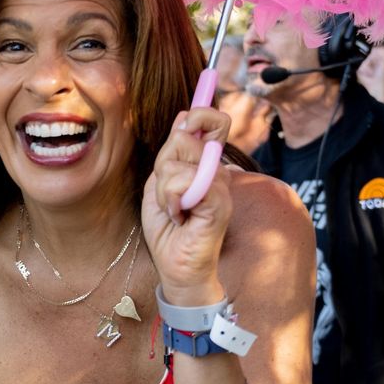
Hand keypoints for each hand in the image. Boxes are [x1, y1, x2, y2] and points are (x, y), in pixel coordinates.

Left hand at [142, 108, 233, 304]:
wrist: (176, 268)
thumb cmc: (168, 229)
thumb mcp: (161, 182)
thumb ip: (172, 152)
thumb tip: (184, 115)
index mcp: (207, 163)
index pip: (211, 121)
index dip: (197, 115)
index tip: (183, 126)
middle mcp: (219, 170)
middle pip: (187, 135)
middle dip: (165, 160)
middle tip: (169, 190)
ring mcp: (222, 186)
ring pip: (179, 159)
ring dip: (164, 187)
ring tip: (173, 210)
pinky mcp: (220, 202)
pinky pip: (186, 180)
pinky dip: (171, 198)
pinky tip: (178, 216)